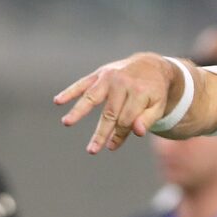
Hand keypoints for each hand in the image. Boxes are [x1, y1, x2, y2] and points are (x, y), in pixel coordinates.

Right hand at [54, 53, 174, 153]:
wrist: (151, 66)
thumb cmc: (154, 92)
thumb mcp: (158, 106)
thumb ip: (147, 119)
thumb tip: (137, 132)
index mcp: (140, 92)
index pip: (126, 120)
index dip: (119, 135)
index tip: (112, 146)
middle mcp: (123, 83)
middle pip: (109, 113)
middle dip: (101, 133)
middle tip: (91, 151)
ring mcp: (109, 77)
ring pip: (91, 97)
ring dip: (78, 111)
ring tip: (66, 122)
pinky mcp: (100, 73)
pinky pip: (83, 83)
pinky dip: (70, 92)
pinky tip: (58, 101)